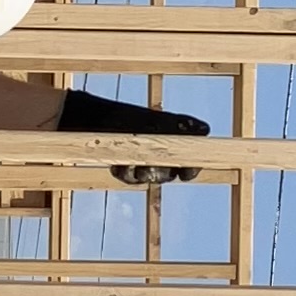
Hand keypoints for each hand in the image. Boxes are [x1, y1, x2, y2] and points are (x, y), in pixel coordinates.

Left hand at [54, 86, 209, 186]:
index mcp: (171, 136)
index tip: (185, 174)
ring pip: (150, 177)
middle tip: (148, 168)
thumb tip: (205, 130)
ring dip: (141, 175)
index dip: (190, 168)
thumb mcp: (152, 122)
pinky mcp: (127, 166)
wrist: (90, 120)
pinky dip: (125, 174)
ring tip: (130, 166)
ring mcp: (143, 159)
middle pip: (170, 172)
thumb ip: (179, 127)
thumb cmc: (124, 116)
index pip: (190, 158)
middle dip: (160, 172)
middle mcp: (160, 149)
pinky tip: (118, 166)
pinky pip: (131, 178)